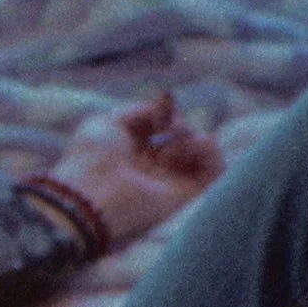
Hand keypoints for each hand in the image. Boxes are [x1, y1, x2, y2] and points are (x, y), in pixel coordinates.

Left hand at [44, 91, 224, 249]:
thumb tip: (167, 114)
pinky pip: (216, 170)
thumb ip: (139, 112)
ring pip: (203, 155)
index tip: (161, 110)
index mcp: (131, 152)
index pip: (162, 130)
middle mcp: (153, 168)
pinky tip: (187, 148)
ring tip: (178, 140)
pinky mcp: (185, 196)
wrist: (91, 194)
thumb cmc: (91, 158)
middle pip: (185, 140)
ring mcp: (170, 182)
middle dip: (183, 126)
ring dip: (196, 139)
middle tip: (172, 126)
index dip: (166, 115)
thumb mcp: (107, 122)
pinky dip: (210, 151)